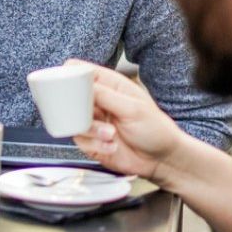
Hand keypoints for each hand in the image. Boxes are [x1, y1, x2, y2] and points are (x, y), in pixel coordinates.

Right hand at [68, 60, 184, 182]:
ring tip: (110, 135)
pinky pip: (80, 140)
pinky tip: (111, 145)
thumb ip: (105, 95)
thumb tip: (80, 85)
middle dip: (78, 109)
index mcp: (109, 85)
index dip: (70, 75)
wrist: (162, 160)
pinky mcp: (91, 140)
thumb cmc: (156, 130)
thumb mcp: (133, 109)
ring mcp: (93, 121)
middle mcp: (98, 101)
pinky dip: (95, 145)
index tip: (71, 87)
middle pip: (70, 97)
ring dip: (91, 130)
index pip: (80, 71)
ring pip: (72, 120)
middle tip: (94, 117)